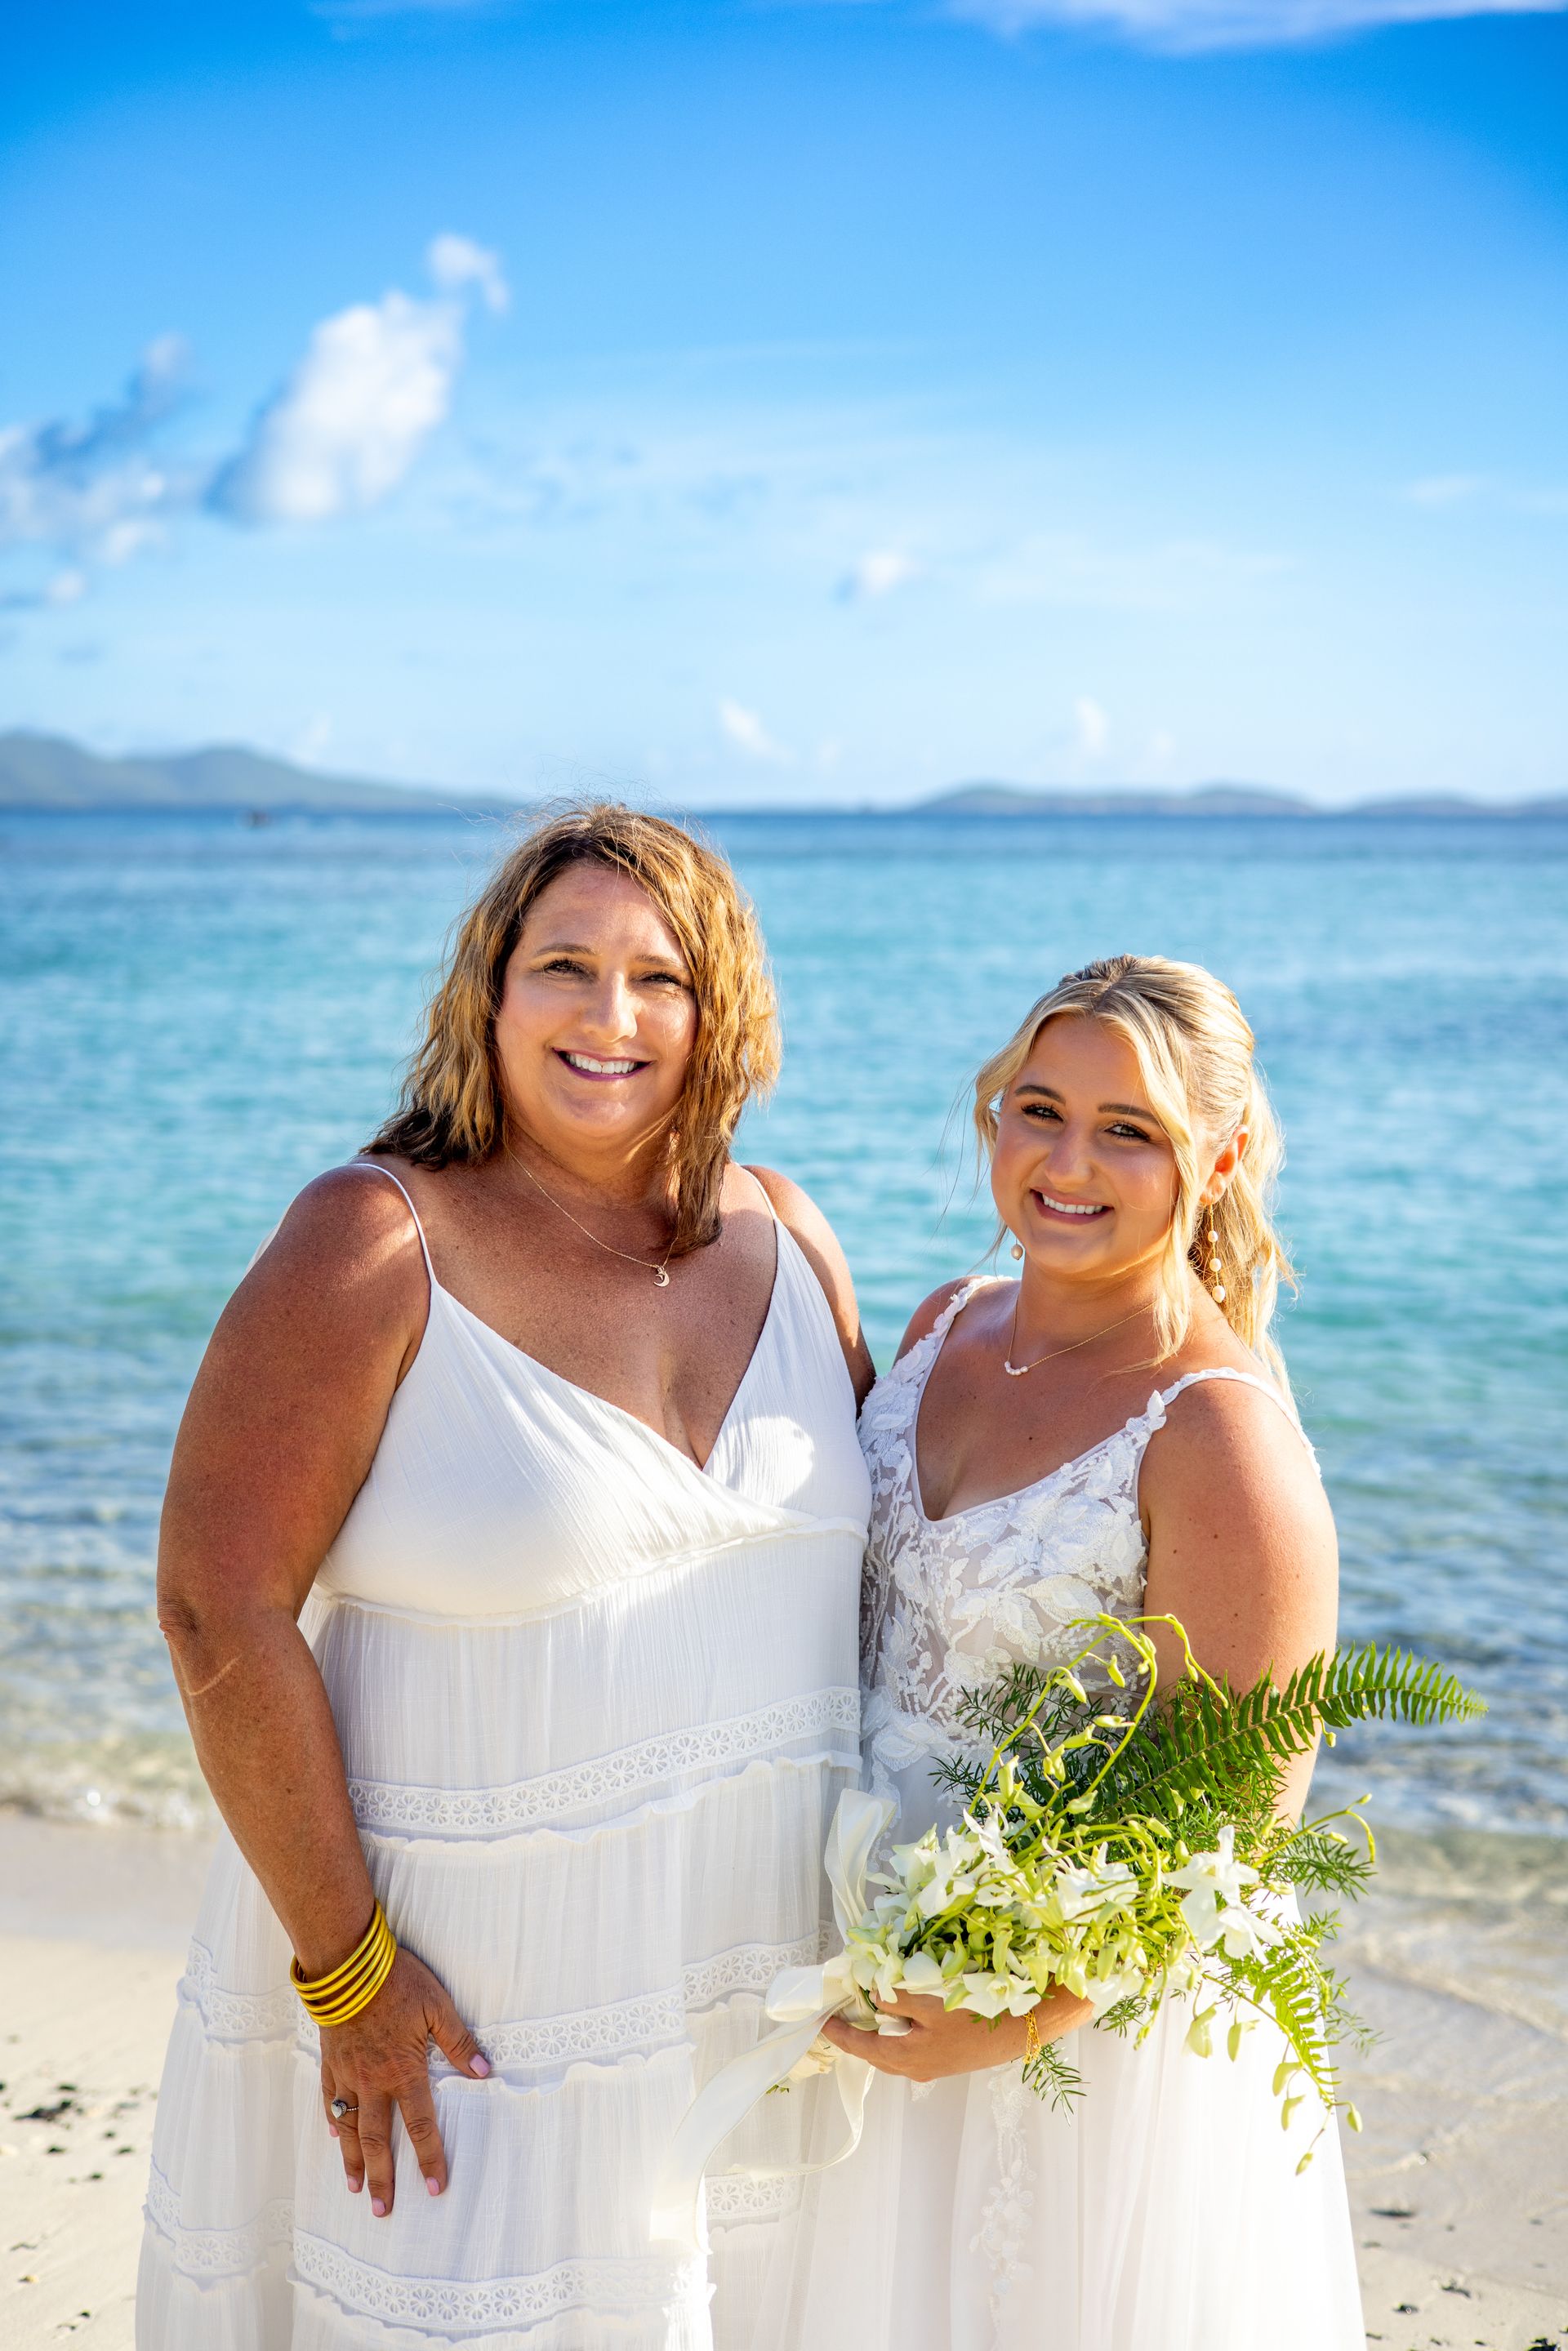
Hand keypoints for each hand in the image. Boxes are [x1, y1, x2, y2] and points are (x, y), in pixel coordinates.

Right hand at [318, 1948, 489, 2214]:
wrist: (347, 1965)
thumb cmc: (397, 1982)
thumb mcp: (437, 2007)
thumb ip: (460, 2043)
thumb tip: (486, 2072)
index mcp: (403, 2072)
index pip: (420, 2126)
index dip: (429, 2159)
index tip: (435, 2188)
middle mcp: (373, 2082)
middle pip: (377, 2141)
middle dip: (382, 2178)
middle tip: (382, 2211)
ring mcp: (348, 2074)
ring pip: (349, 2127)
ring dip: (352, 2160)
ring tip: (355, 2188)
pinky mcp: (331, 2060)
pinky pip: (330, 2098)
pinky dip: (333, 2119)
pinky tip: (334, 2133)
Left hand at [819, 1982, 1090, 2084]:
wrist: (1022, 2030)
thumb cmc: (975, 2016)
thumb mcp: (930, 2004)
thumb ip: (896, 1999)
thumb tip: (871, 1993)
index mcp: (906, 2057)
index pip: (860, 2046)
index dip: (838, 2033)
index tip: (818, 2023)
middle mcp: (915, 2068)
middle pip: (875, 2052)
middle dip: (855, 2034)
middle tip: (837, 2014)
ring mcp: (932, 2066)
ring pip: (893, 2051)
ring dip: (877, 2033)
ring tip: (862, 2011)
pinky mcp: (947, 2059)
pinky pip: (910, 2047)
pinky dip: (897, 2033)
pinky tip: (898, 2016)